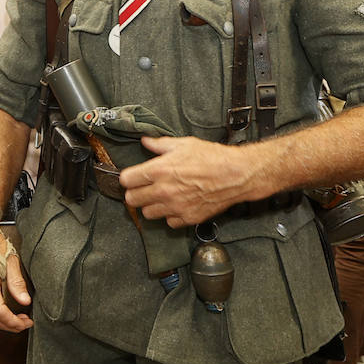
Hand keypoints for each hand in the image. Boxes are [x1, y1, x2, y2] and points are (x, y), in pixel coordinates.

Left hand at [120, 135, 256, 226]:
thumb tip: (146, 141)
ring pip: (147, 213)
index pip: (126, 180)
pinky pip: (169, 222)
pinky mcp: (188, 218)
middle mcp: (164, 190)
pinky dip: (170, 216)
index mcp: (159, 170)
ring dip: (151, 206)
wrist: (237, 175)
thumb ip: (160, 145)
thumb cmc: (213, 157)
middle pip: (132, 200)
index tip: (134, 177)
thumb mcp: (183, 144)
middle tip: (144, 189)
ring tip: (161, 197)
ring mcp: (175, 206)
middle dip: (136, 193)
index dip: (129, 178)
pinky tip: (177, 205)